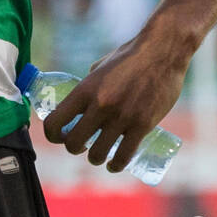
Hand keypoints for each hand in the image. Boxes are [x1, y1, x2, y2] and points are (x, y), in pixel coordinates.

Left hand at [42, 33, 187, 172]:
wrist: (163, 51)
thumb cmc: (131, 56)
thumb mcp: (101, 67)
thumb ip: (90, 86)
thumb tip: (82, 102)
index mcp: (85, 89)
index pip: (55, 121)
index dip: (53, 135)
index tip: (60, 136)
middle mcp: (100, 105)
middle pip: (73, 143)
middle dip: (74, 148)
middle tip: (82, 146)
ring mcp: (121, 117)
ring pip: (98, 154)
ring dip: (96, 159)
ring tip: (99, 156)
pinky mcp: (142, 125)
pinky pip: (123, 156)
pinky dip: (116, 165)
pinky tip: (114, 165)